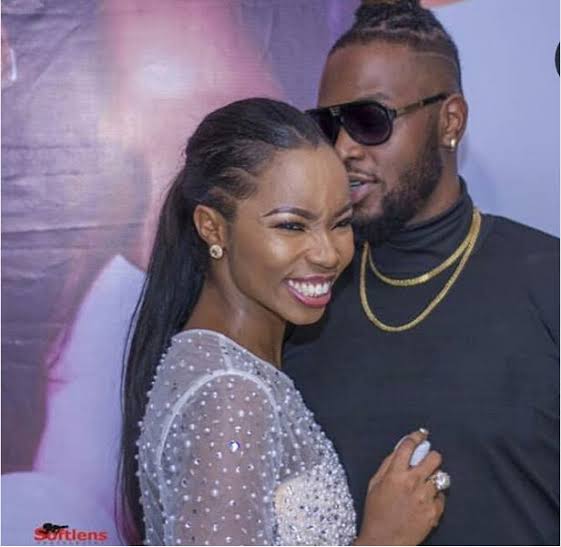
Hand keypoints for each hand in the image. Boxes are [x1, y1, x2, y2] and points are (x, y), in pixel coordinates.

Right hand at [354, 430, 444, 545]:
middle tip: (427, 462)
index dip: (417, 436)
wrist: (383, 541)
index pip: (409, 446)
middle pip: (434, 458)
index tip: (422, 434)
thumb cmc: (375, 511)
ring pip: (441, 477)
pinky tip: (426, 501)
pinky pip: (442, 496)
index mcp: (395, 474)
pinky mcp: (434, 513)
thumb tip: (401, 448)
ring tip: (426, 484)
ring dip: (433, 478)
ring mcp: (425, 498)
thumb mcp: (375, 483)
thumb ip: (388, 464)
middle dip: (432, 456)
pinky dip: (436, 496)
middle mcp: (412, 483)